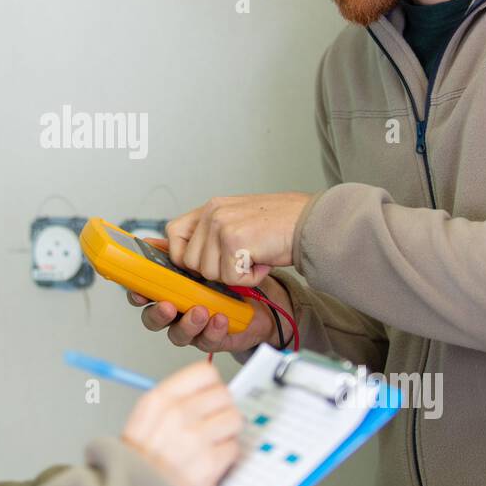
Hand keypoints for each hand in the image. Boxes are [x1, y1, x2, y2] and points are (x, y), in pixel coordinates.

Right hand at [120, 360, 241, 485]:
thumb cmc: (138, 459)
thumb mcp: (145, 416)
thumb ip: (175, 399)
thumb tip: (207, 392)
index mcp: (160, 399)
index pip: (205, 373)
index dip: (212, 385)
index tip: (211, 395)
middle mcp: (178, 414)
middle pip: (224, 395)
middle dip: (222, 408)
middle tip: (213, 421)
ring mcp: (195, 438)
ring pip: (234, 419)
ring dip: (226, 431)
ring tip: (211, 442)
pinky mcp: (209, 463)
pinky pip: (233, 447)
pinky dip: (225, 454)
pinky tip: (209, 459)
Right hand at [127, 263, 291, 354]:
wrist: (263, 296)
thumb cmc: (228, 276)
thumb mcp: (202, 256)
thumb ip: (176, 249)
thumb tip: (149, 242)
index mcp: (168, 291)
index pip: (144, 295)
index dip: (137, 295)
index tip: (140, 291)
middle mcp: (176, 312)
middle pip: (153, 320)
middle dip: (159, 314)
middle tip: (169, 305)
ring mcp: (193, 328)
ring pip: (178, 334)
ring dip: (188, 323)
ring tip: (202, 311)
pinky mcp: (213, 340)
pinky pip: (207, 341)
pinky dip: (212, 331)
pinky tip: (220, 319)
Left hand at [165, 192, 315, 285]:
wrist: (312, 223)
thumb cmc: (281, 227)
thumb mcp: (239, 222)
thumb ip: (213, 235)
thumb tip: (186, 260)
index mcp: (211, 207)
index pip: (173, 233)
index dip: (182, 255)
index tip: (203, 264)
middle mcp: (212, 212)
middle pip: (191, 262)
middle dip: (216, 270)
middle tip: (243, 258)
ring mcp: (221, 225)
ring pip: (209, 273)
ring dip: (235, 275)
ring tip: (255, 257)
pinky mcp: (234, 240)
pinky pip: (231, 278)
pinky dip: (250, 278)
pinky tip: (263, 261)